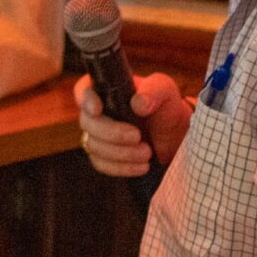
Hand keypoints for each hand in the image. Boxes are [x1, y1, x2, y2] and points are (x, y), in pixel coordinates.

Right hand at [75, 71, 192, 176]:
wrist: (174, 134)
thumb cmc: (165, 106)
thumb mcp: (165, 90)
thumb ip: (153, 91)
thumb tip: (138, 104)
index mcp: (106, 89)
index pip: (83, 90)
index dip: (85, 100)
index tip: (97, 110)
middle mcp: (98, 111)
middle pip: (87, 123)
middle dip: (111, 133)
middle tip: (137, 136)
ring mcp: (98, 135)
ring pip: (93, 146)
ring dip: (120, 153)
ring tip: (147, 152)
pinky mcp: (104, 156)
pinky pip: (101, 164)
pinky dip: (121, 167)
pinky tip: (141, 166)